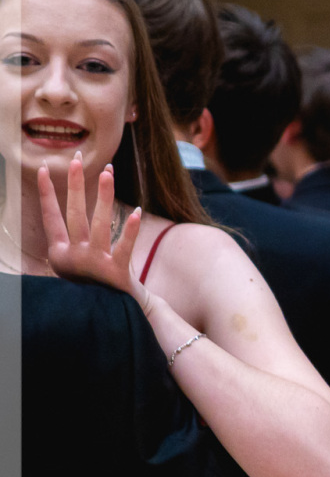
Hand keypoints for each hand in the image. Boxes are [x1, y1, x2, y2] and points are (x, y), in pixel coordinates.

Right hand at [37, 155, 142, 300]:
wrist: (112, 317)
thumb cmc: (92, 288)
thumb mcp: (71, 268)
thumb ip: (67, 244)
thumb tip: (59, 216)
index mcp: (60, 254)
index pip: (52, 217)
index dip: (48, 193)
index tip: (47, 169)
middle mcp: (75, 257)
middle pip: (74, 214)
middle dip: (76, 185)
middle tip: (77, 159)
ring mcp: (95, 265)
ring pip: (99, 224)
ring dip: (103, 196)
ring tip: (108, 172)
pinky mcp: (116, 273)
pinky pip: (124, 247)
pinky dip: (128, 230)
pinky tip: (135, 211)